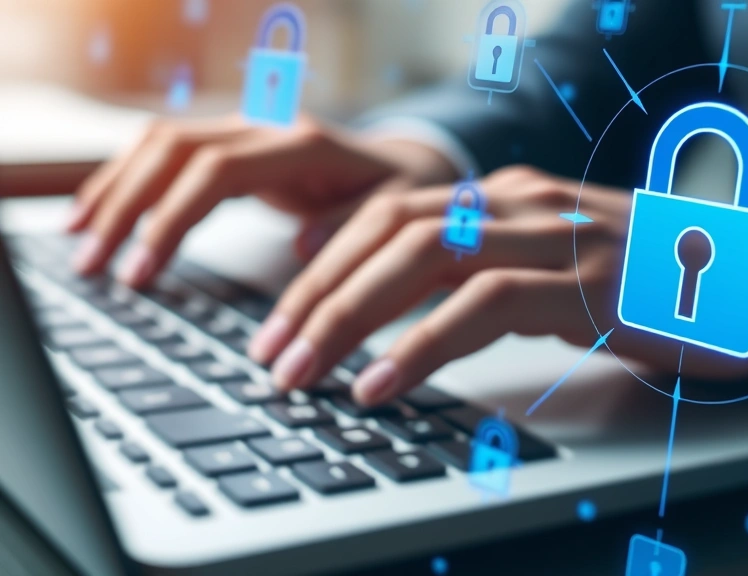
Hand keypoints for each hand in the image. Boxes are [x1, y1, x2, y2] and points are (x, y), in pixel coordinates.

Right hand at [66, 114, 456, 286]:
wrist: (410, 166)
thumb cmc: (404, 198)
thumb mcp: (395, 218)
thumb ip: (353, 230)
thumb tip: (304, 249)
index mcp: (304, 145)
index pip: (218, 171)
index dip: (173, 219)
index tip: (141, 271)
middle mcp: (268, 128)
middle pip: (174, 150)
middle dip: (126, 206)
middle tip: (93, 265)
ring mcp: (248, 131)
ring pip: (162, 145)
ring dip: (116, 190)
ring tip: (79, 244)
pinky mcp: (236, 147)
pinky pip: (170, 154)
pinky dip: (132, 181)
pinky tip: (104, 214)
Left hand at [248, 166, 747, 404]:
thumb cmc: (656, 280)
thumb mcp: (558, 269)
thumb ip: (491, 276)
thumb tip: (418, 312)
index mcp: (508, 197)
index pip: (390, 209)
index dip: (325, 258)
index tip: (283, 310)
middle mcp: (523, 203)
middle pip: (388, 228)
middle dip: (314, 293)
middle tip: (270, 353)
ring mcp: (558, 236)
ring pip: (423, 256)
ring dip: (348, 317)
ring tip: (302, 372)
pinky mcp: (591, 283)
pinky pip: (483, 306)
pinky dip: (421, 345)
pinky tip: (382, 383)